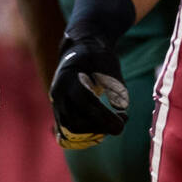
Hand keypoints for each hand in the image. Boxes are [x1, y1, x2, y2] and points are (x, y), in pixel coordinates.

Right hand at [50, 34, 128, 149]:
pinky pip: (70, 129)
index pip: (84, 102)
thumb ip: (115, 85)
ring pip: (71, 127)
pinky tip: (104, 128)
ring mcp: (57, 103)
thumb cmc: (97, 56)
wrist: (80, 50)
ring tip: (115, 124)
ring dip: (95, 131)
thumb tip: (121, 108)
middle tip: (121, 124)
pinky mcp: (61, 111)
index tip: (125, 117)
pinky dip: (88, 132)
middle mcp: (58, 93)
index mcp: (68, 77)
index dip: (104, 114)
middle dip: (100, 126)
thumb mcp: (110, 66)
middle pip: (74, 121)